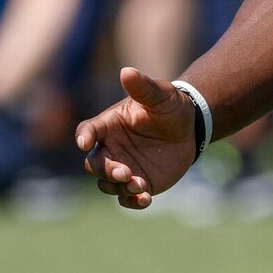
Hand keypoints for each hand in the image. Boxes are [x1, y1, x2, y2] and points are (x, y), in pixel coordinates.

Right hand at [74, 67, 198, 209]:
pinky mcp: (138, 183)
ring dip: (120, 187)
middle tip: (125, 172)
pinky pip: (127, 198)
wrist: (189, 128)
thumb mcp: (160, 94)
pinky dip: (133, 201)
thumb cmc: (169, 106)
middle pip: (94, 164)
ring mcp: (123, 168)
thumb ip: (142, 87)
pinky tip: (145, 199)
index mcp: (109, 125)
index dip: (84, 137)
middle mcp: (110, 149)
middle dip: (106, 170)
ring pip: (108, 184)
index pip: (88, 131)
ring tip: (140, 186)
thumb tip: (127, 71)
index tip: (85, 143)